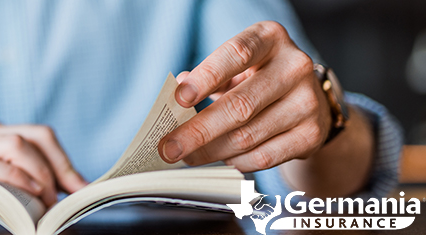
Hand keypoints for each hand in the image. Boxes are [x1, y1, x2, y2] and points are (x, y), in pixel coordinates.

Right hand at [0, 121, 87, 205]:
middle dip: (60, 166)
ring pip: (17, 145)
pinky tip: (26, 193)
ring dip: (41, 173)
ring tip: (48, 199)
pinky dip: (14, 178)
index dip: (64, 160)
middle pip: (36, 136)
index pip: (38, 136)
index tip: (79, 186)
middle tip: (70, 195)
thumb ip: (0, 170)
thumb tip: (40, 195)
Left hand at [158, 21, 331, 171]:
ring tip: (187, 155)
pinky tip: (219, 159)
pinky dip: (234, 161)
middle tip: (169, 147)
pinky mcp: (311, 134)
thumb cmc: (258, 77)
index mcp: (270, 38)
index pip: (236, 54)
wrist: (308, 98)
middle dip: (198, 130)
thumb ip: (207, 75)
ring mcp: (307, 102)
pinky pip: (263, 157)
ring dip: (210, 151)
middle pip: (240, 105)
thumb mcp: (236, 65)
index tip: (178, 99)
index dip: (205, 77)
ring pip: (248, 136)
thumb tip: (176, 91)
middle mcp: (294, 66)